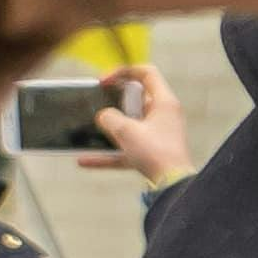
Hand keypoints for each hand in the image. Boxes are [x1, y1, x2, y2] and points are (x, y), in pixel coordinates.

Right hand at [79, 61, 196, 186]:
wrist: (172, 185)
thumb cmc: (156, 153)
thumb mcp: (126, 130)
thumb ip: (109, 118)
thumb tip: (104, 117)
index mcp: (164, 102)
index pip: (147, 73)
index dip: (123, 72)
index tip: (104, 81)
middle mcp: (163, 116)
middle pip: (135, 99)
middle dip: (113, 102)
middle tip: (96, 104)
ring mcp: (157, 135)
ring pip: (129, 125)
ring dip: (109, 128)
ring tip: (89, 128)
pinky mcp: (151, 153)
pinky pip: (125, 150)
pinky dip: (107, 154)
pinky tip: (85, 160)